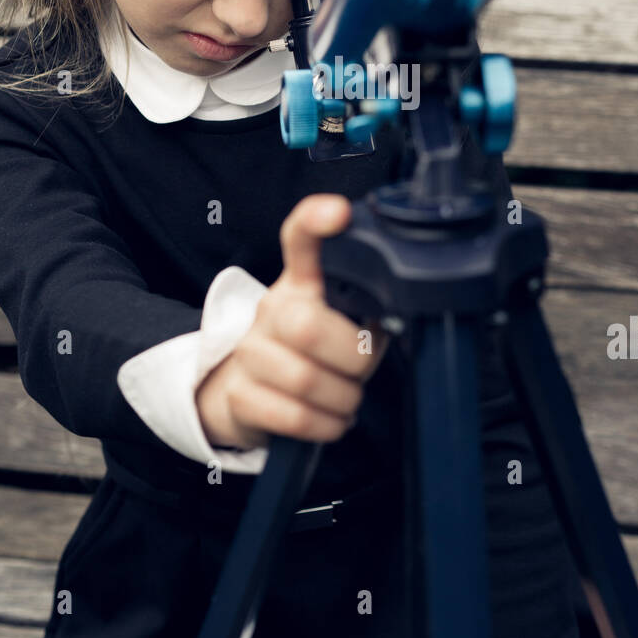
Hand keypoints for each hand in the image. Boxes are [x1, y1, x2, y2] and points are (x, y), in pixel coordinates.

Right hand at [196, 194, 388, 448]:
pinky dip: (325, 425)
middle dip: (354, 360)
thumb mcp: (336, 321)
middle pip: (309, 328)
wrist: (247, 390)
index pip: (300, 238)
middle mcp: (270, 310)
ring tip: (345, 398)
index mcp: (300, 283)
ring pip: (306, 381)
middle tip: (360, 369)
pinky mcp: (240, 394)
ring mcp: (249, 352)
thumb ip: (364, 312)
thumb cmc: (311, 353)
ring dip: (343, 400)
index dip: (315, 220)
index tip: (338, 212)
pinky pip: (294, 417)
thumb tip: (398, 319)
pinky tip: (329, 419)